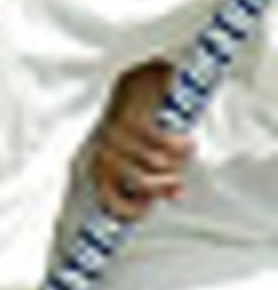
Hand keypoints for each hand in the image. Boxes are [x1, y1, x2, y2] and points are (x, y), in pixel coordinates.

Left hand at [89, 59, 192, 218]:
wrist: (139, 79)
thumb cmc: (138, 122)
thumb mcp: (134, 153)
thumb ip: (146, 175)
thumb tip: (174, 195)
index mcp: (101, 164)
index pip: (108, 198)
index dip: (130, 209)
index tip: (149, 206)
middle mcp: (106, 150)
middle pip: (141, 182)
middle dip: (166, 184)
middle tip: (178, 180)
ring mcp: (117, 133)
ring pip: (156, 162)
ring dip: (178, 161)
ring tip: (186, 152)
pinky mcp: (133, 115)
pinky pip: (161, 141)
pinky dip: (179, 146)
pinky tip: (187, 143)